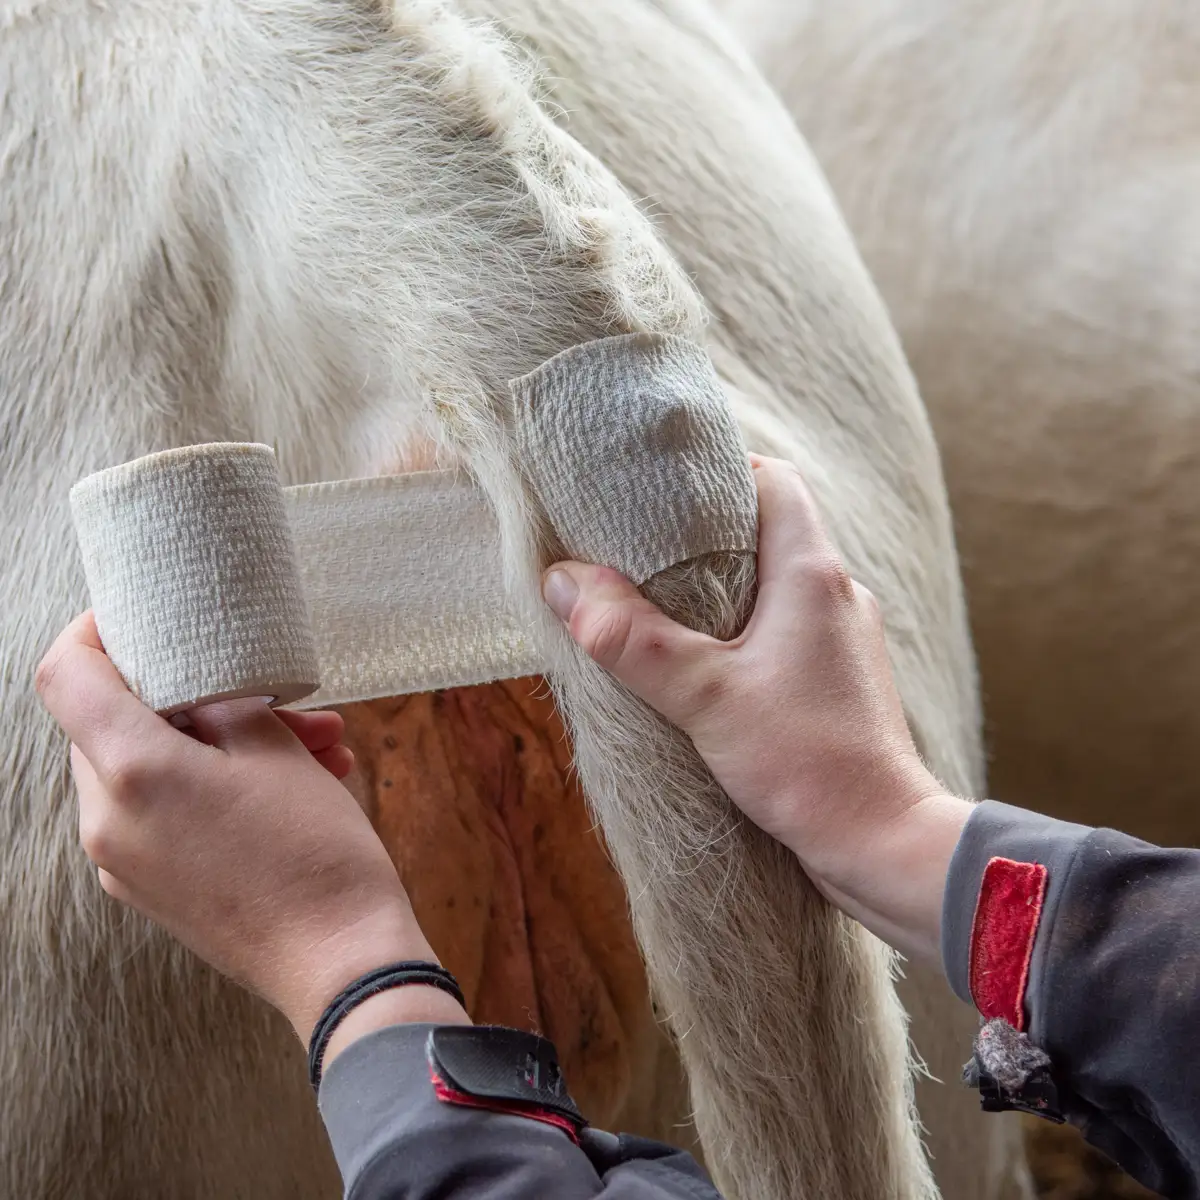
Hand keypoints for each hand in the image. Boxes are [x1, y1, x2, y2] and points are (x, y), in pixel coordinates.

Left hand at [35, 613, 468, 1050]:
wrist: (341, 964)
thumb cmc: (314, 856)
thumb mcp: (276, 751)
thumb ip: (222, 701)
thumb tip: (198, 685)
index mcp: (131, 773)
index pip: (65, 676)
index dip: (94, 631)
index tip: (139, 616)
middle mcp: (107, 821)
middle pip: (118, 723)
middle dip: (196, 695)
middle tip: (275, 696)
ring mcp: (124, 862)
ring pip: (153, 768)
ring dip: (222, 741)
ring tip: (314, 744)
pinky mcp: (151, 888)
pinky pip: (166, 812)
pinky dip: (215, 785)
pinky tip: (295, 784)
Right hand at [540, 455, 971, 966]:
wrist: (881, 843)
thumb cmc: (807, 763)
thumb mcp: (704, 698)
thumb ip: (631, 639)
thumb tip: (562, 582)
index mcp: (813, 575)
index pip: (775, 481)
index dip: (721, 471)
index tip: (663, 489)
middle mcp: (838, 596)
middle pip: (769, 531)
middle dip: (705, 534)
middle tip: (640, 549)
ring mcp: (843, 642)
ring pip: (776, 587)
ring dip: (722, 590)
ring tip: (659, 608)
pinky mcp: (838, 684)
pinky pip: (785, 633)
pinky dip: (742, 635)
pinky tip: (703, 669)